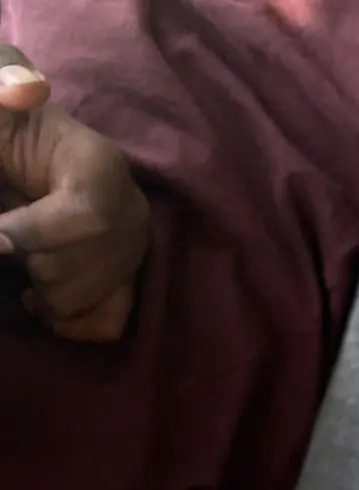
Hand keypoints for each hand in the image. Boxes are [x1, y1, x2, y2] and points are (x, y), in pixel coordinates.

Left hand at [0, 45, 148, 341]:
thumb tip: (24, 88)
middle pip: (89, 265)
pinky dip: (72, 324)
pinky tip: (42, 301)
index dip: (38, 235)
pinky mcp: (129, 280)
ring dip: (45, 294)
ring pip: (95, 297)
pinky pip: (111, 321)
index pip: (90, 215)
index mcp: (101, 165)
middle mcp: (132, 209)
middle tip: (7, 246)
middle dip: (35, 264)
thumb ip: (3, 87)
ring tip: (21, 271)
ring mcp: (135, 250)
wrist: (14, 159)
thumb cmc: (5, 137)